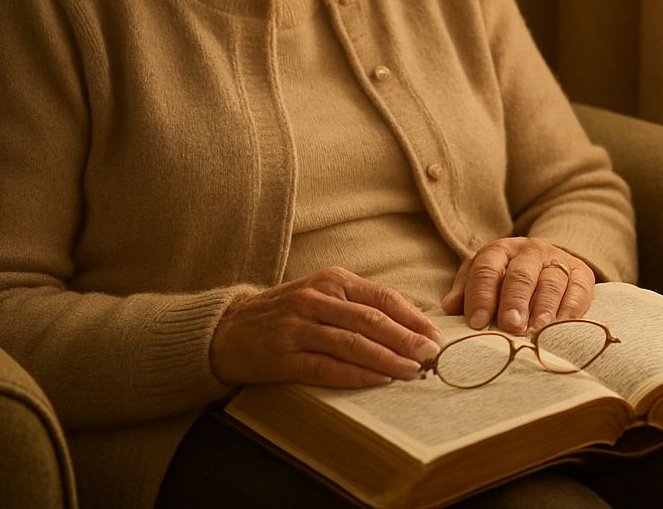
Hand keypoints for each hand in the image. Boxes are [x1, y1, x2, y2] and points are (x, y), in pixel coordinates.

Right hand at [209, 267, 442, 387]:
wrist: (227, 329)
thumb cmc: (284, 313)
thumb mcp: (321, 294)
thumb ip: (358, 304)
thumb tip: (409, 325)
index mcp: (332, 280)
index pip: (382, 298)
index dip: (412, 318)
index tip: (435, 335)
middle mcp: (316, 300)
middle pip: (372, 320)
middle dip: (406, 339)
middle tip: (431, 355)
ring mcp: (299, 328)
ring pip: (353, 344)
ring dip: (387, 359)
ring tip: (411, 371)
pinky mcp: (284, 356)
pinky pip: (326, 367)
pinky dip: (356, 375)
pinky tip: (377, 381)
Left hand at [440, 238, 593, 334]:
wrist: (548, 265)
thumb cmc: (506, 280)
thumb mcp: (484, 280)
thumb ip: (467, 292)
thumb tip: (450, 307)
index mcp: (500, 251)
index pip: (487, 269)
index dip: (481, 296)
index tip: (478, 323)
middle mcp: (529, 250)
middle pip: (521, 274)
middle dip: (515, 301)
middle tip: (510, 325)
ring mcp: (557, 260)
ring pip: (551, 280)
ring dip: (544, 306)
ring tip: (537, 329)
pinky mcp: (582, 272)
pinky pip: (579, 288)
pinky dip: (571, 307)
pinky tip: (563, 324)